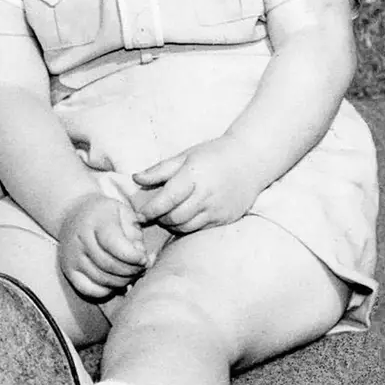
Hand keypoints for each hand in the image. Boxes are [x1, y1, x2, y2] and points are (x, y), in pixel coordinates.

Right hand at [57, 191, 149, 299]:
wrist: (75, 213)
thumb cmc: (106, 215)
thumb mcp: (124, 213)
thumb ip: (136, 235)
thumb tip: (143, 260)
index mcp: (96, 219)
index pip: (115, 246)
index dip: (134, 257)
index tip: (144, 259)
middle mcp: (80, 237)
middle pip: (110, 265)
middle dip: (132, 271)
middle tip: (141, 268)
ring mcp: (71, 255)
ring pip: (102, 279)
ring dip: (122, 282)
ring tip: (131, 274)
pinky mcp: (68, 270)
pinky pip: (89, 290)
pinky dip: (106, 290)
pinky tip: (114, 281)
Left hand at [132, 137, 261, 233]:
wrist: (249, 161)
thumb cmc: (213, 154)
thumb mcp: (185, 156)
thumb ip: (159, 170)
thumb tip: (136, 179)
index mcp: (193, 175)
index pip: (167, 199)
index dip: (150, 209)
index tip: (139, 213)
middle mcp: (206, 195)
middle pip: (175, 217)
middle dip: (159, 218)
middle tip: (152, 213)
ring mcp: (217, 209)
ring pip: (186, 227)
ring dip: (172, 224)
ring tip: (166, 215)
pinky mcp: (224, 219)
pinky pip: (200, 229)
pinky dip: (187, 226)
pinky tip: (184, 217)